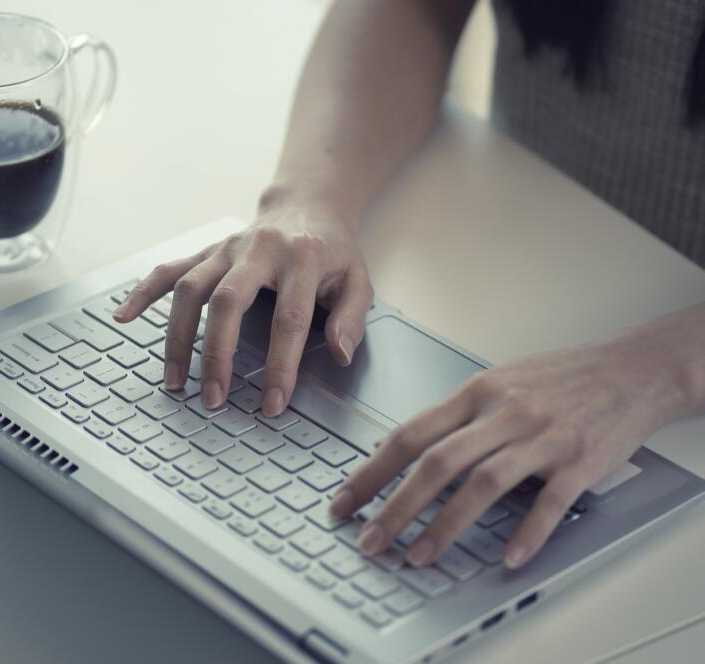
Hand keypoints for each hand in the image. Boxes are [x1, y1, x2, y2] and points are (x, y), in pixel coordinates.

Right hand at [114, 199, 373, 415]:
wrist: (306, 205)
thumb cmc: (332, 251)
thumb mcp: (359, 280)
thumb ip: (351, 318)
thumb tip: (340, 354)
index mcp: (301, 259)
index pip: (288, 320)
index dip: (279, 366)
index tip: (271, 404)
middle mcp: (257, 250)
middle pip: (227, 302)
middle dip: (217, 355)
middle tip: (213, 399)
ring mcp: (226, 249)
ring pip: (190, 290)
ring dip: (178, 337)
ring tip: (175, 381)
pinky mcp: (207, 251)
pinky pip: (168, 270)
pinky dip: (143, 293)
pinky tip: (123, 317)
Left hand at [329, 333, 688, 568]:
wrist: (629, 369)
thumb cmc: (557, 379)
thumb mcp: (495, 382)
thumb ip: (449, 416)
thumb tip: (394, 444)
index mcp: (476, 392)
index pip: (410, 434)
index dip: (371, 470)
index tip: (344, 500)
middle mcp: (504, 413)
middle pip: (438, 462)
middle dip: (396, 505)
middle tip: (370, 540)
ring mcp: (543, 436)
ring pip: (485, 483)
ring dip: (447, 525)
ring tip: (419, 557)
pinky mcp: (581, 460)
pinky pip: (550, 502)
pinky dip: (528, 532)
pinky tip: (508, 558)